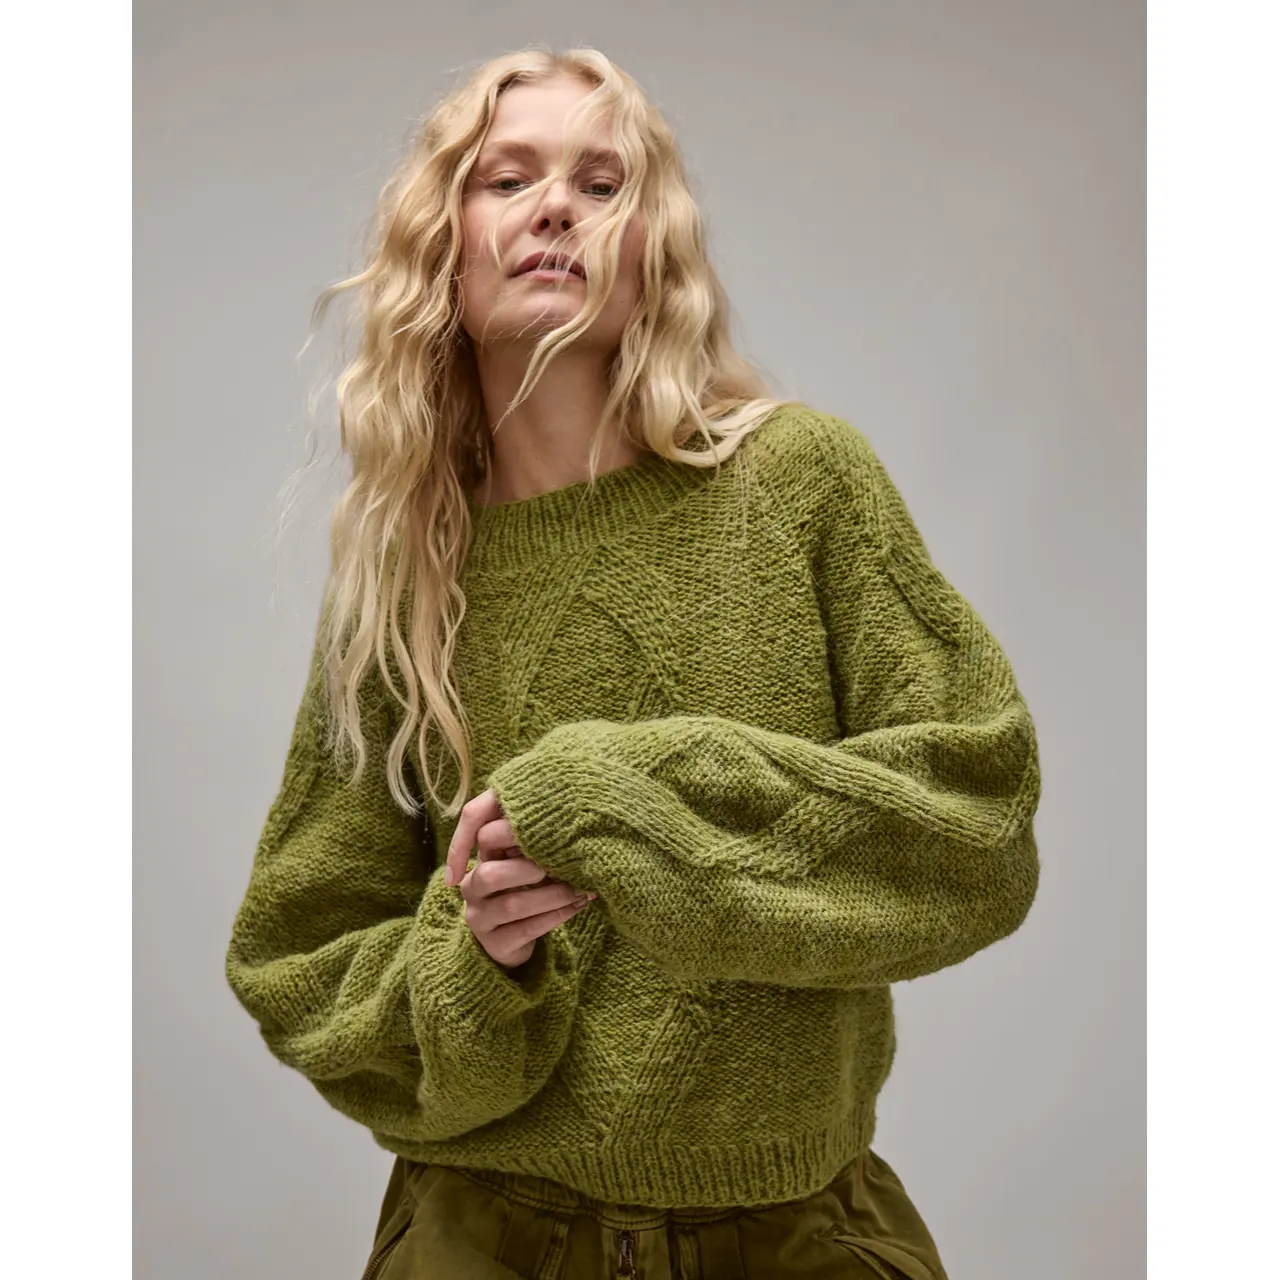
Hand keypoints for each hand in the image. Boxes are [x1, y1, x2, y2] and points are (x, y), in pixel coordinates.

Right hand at [444, 788, 596, 970]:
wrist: (514, 939)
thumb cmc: (526, 886)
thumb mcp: (525, 860)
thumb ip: (533, 842)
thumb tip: (567, 823)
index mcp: (479, 858)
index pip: (476, 838)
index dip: (504, 831)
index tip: (545, 829)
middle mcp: (471, 887)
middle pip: (489, 874)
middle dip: (528, 869)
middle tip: (560, 865)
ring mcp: (479, 917)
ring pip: (512, 905)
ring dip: (552, 896)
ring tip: (580, 890)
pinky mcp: (494, 944)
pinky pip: (526, 929)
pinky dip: (557, 916)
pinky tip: (578, 906)